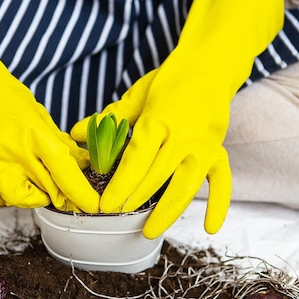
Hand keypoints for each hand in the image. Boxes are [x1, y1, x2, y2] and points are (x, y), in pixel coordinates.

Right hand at [0, 0, 98, 211]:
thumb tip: (83, 162)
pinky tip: (3, 182)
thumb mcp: (39, 116)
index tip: (91, 205)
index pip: (67, 173)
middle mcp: (17, 155)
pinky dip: (1, 195)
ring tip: (29, 179)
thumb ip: (60, 143)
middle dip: (61, 196)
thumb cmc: (4, 98)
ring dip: (32, 196)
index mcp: (37, 136)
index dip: (82, 194)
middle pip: (49, 191)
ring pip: (22, 200)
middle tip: (60, 190)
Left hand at [72, 0, 283, 236]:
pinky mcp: (218, 151)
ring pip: (187, 185)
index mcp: (159, 119)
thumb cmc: (170, 81)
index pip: (137, 158)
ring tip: (149, 232)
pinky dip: (218, 205)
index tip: (106, 205)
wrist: (211, 66)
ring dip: (168, 211)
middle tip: (118, 217)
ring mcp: (204, 145)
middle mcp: (183, 135)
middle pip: (158, 175)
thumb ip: (110, 119)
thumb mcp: (138, 96)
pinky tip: (209, 228)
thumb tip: (76, 133)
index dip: (121, 184)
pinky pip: (222, 182)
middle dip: (136, 199)